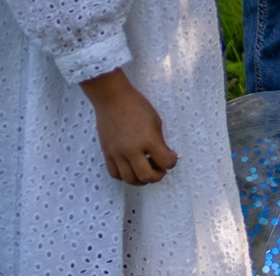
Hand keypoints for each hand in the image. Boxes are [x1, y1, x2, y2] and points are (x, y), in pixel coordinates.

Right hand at [81, 70, 177, 185]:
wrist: (113, 99)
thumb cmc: (137, 106)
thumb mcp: (155, 121)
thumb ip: (160, 141)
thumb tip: (164, 156)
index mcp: (148, 140)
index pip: (165, 162)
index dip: (172, 162)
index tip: (171, 158)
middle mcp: (132, 150)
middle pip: (146, 176)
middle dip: (157, 176)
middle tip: (160, 170)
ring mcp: (117, 153)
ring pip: (129, 179)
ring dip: (141, 180)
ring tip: (146, 171)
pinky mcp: (107, 153)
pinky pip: (115, 173)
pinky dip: (125, 176)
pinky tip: (131, 170)